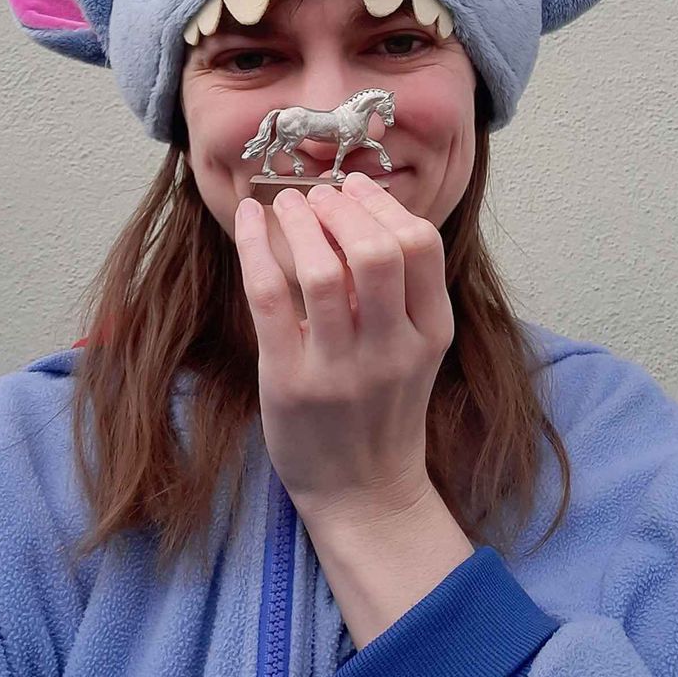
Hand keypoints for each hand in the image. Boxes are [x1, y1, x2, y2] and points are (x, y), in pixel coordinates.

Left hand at [233, 171, 454, 525]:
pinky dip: (255, 248)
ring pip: (322, 271)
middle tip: (319, 195)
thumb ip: (400, 292)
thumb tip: (358, 213)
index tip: (353, 186)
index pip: (420, 245)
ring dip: (299, 222)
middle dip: (343, 207)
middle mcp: (392, 349)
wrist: (364, 492)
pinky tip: (247, 220)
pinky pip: (270, 298)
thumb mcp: (415, 351)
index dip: (383, 204)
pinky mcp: (290, 382)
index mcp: (430, 332)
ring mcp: (341, 369)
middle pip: (378, 252)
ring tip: (286, 204)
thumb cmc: (384, 410)